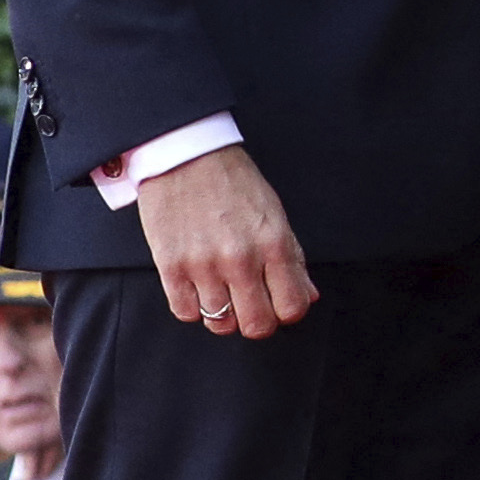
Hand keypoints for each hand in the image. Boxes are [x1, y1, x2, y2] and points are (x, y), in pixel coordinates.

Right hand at [136, 143, 317, 341]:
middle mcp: (240, 259)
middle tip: (250, 303)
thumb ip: (293, 258)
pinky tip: (197, 285)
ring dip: (224, 313)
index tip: (277, 302)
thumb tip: (308, 296)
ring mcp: (203, 265)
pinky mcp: (170, 266)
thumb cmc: (232, 180)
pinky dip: (192, 306)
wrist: (183, 153)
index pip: (292, 308)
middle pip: (257, 326)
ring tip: (220, 290)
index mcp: (273, 243)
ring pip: (221, 324)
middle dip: (257, 320)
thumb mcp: (274, 212)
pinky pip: (186, 313)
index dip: (287, 311)